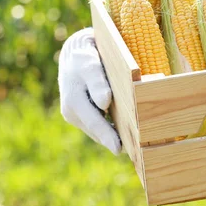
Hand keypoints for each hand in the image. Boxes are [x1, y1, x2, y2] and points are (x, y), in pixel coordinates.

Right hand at [58, 28, 120, 153]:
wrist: (75, 53)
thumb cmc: (85, 58)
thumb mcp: (90, 65)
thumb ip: (97, 83)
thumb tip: (104, 102)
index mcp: (73, 103)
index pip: (94, 123)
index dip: (108, 137)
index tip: (119, 149)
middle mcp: (71, 112)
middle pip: (96, 131)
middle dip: (113, 140)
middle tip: (134, 152)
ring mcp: (74, 115)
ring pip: (96, 130)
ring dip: (111, 136)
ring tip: (131, 146)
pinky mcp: (80, 114)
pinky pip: (96, 125)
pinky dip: (108, 129)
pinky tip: (123, 132)